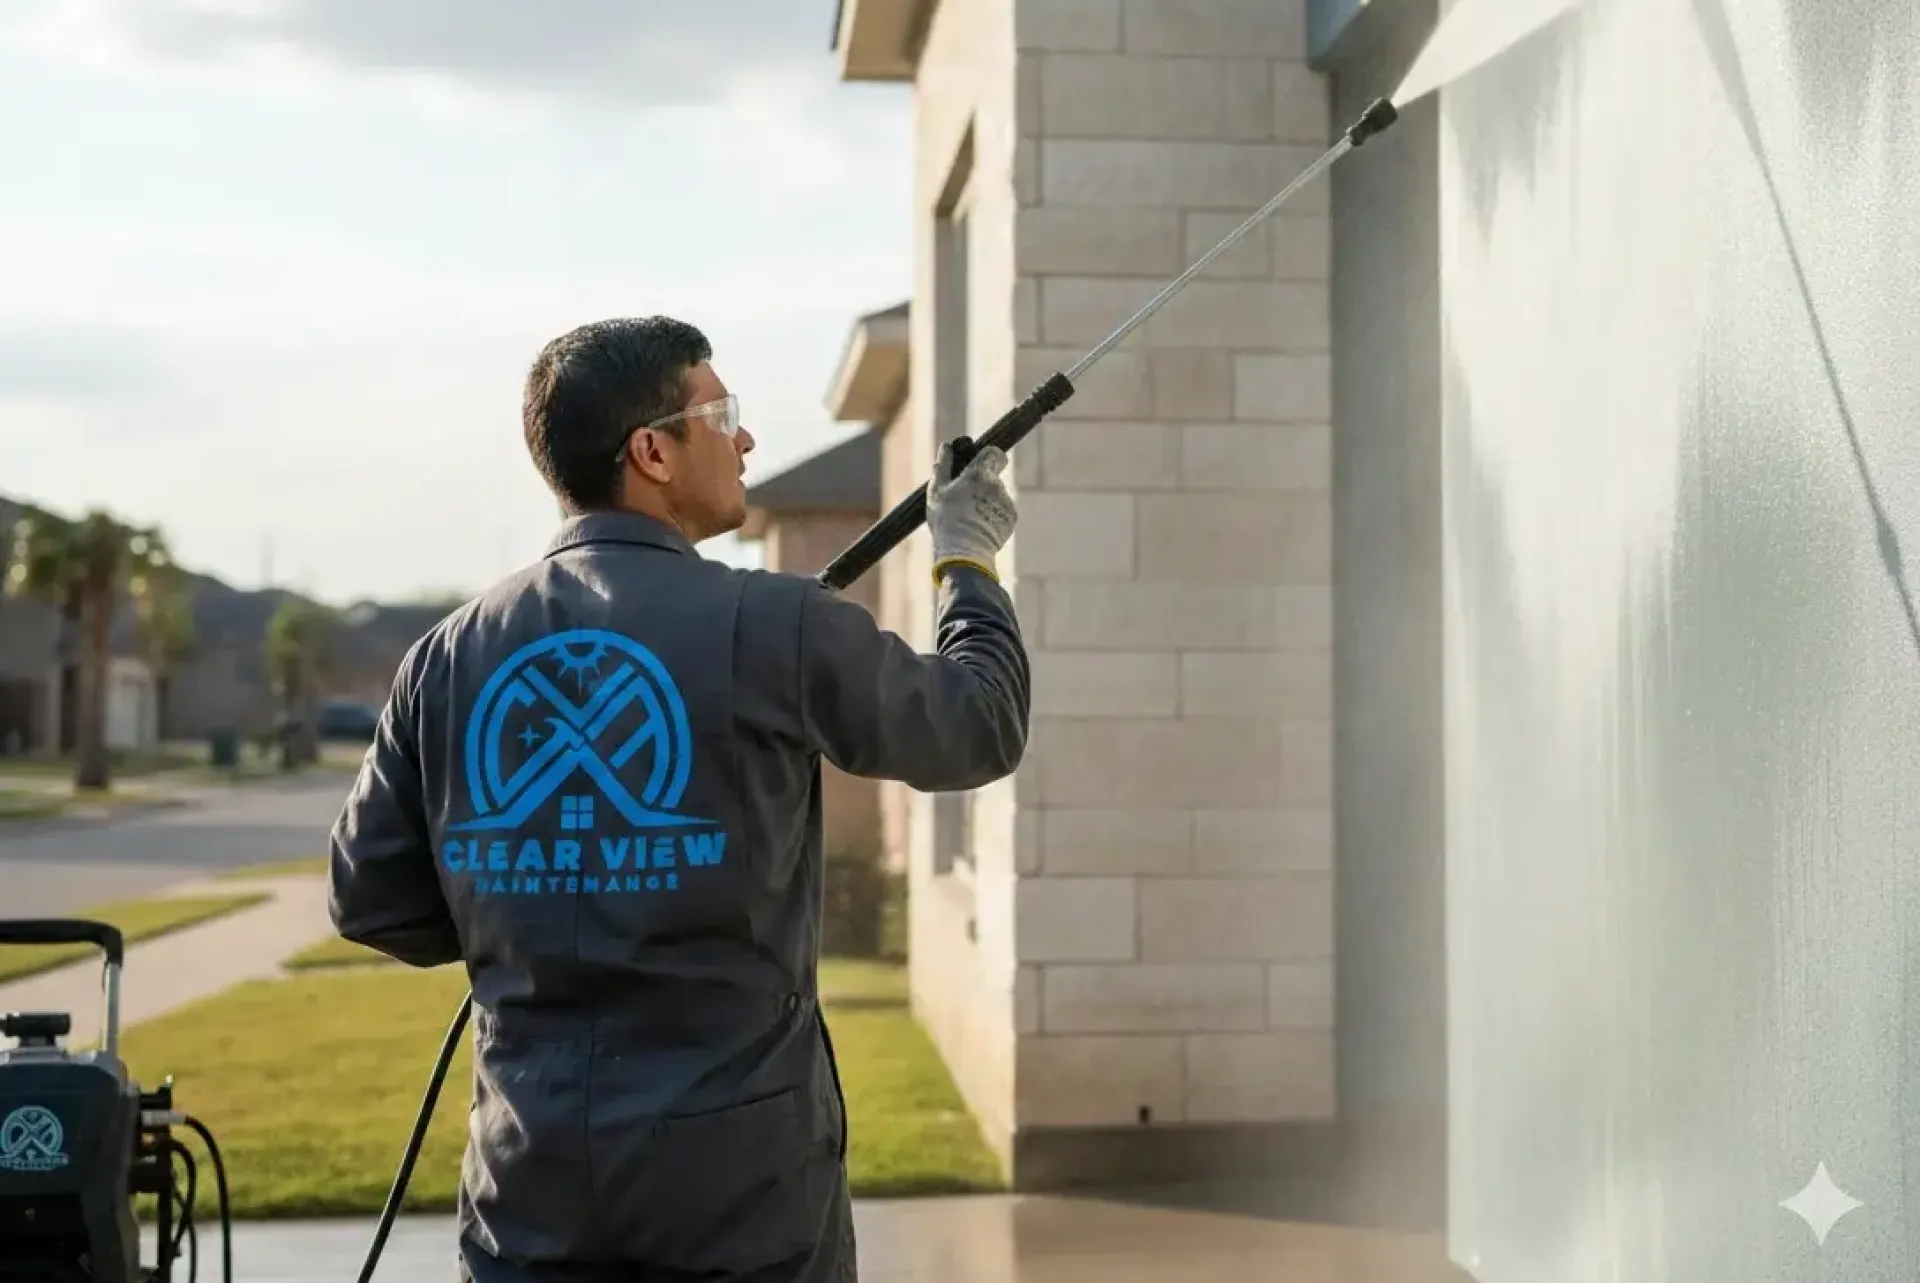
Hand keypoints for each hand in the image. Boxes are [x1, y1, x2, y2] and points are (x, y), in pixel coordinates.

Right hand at [926, 441, 1016, 579]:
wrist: (965, 553)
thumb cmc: (947, 521)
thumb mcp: (937, 492)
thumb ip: (943, 467)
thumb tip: (946, 447)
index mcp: (979, 474)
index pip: (994, 453)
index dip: (986, 456)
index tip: (976, 465)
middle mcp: (997, 485)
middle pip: (993, 476)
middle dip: (982, 483)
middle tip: (965, 497)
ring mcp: (1007, 503)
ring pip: (997, 495)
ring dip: (987, 501)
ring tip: (969, 518)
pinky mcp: (1011, 519)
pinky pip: (1002, 511)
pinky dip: (993, 516)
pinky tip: (978, 527)